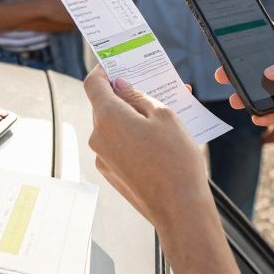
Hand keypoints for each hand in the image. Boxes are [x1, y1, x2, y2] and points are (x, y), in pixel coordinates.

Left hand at [84, 67, 210, 227]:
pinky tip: (156, 140)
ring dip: (132, 117)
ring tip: (162, 117)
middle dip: (126, 95)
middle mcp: (98, 137)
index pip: (93, 83)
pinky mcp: (111, 173)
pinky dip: (132, 137)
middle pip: (104, 105)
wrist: (179, 208)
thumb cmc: (175, 161)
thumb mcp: (164, 116)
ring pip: (113, 126)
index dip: (103, 70)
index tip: (116, 65)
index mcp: (108, 118)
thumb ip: (139, 96)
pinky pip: (118, 145)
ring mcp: (103, 158)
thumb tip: (122, 85)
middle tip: (152, 90)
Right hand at [217, 23, 273, 150]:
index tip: (234, 34)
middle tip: (224, 73)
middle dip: (246, 68)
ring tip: (234, 98)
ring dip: (252, 93)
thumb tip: (269, 70)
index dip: (258, 33)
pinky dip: (267, 114)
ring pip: (271, 91)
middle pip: (269, 65)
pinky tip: (255, 116)